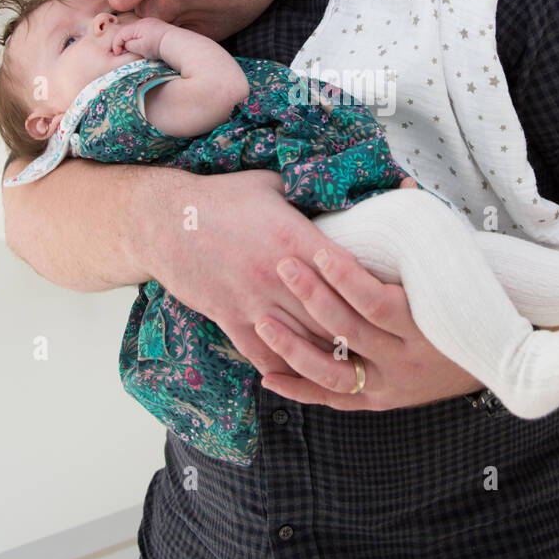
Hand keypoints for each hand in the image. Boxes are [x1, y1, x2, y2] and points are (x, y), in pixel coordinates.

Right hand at [111, 16, 171, 60]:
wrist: (176, 42)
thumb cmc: (157, 46)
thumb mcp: (139, 48)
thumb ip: (128, 45)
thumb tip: (124, 45)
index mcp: (136, 26)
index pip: (120, 34)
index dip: (116, 45)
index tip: (117, 54)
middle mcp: (142, 21)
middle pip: (126, 31)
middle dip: (123, 42)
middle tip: (123, 53)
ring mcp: (150, 22)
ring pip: (135, 31)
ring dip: (131, 40)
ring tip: (133, 50)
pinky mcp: (156, 26)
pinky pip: (143, 31)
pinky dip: (140, 38)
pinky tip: (144, 45)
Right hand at [141, 167, 364, 374]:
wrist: (165, 221)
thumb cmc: (221, 197)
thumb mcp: (271, 184)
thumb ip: (309, 194)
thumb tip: (345, 192)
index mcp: (294, 239)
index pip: (347, 272)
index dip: (372, 286)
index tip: (393, 294)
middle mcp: (278, 277)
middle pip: (331, 315)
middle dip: (359, 328)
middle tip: (385, 339)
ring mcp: (253, 303)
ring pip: (304, 341)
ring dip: (329, 352)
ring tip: (357, 361)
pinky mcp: (231, 319)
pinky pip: (264, 354)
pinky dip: (287, 366)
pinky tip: (305, 374)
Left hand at [252, 174, 484, 408]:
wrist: (504, 361)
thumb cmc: (472, 304)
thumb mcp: (455, 270)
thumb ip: (426, 232)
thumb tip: (401, 182)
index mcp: (425, 324)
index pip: (376, 301)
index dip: (344, 277)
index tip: (317, 249)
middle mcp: (407, 358)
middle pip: (350, 329)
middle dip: (312, 297)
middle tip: (282, 266)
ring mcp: (391, 384)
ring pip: (334, 372)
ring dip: (295, 349)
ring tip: (263, 322)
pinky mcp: (379, 401)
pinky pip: (334, 399)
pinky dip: (300, 389)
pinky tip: (267, 375)